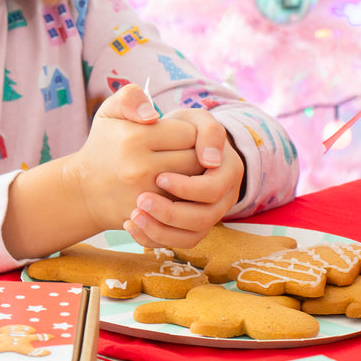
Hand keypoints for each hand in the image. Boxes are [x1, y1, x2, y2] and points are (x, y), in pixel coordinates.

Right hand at [66, 84, 201, 231]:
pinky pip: (184, 207)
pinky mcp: (148, 217)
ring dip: (194, 178)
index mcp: (135, 138)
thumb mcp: (110, 111)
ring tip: (181, 170)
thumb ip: (131, 97)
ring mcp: (144, 195)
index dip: (189, 133)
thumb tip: (152, 114)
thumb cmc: (104, 145)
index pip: (190, 133)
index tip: (177, 136)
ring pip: (195, 185)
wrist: (83, 191)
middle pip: (197, 160)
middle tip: (182, 153)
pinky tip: (175, 191)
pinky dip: (185, 199)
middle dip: (196, 155)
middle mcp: (139, 167)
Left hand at [124, 107, 244, 249]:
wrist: (166, 148)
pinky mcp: (194, 226)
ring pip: (194, 234)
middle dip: (172, 212)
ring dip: (162, 228)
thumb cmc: (174, 129)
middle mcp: (225, 193)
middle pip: (206, 215)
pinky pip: (181, 242)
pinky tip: (133, 225)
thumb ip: (192, 122)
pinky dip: (156, 238)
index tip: (159, 177)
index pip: (213, 187)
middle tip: (141, 200)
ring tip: (134, 215)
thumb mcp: (186, 117)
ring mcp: (211, 212)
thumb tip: (200, 152)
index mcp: (228, 166)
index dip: (186, 187)